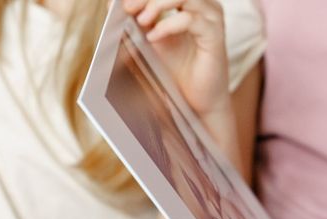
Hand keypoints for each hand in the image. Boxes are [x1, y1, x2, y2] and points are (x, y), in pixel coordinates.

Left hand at [122, 0, 229, 118]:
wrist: (197, 100)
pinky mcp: (214, 34)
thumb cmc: (179, 70)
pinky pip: (190, 19)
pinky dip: (168, 25)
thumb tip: (112, 4)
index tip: (121, 2)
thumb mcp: (151, 39)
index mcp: (188, 2)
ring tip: (142, 22)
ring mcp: (211, 17)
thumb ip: (138, 21)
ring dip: (157, 5)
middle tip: (128, 8)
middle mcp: (203, 4)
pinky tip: (154, 38)